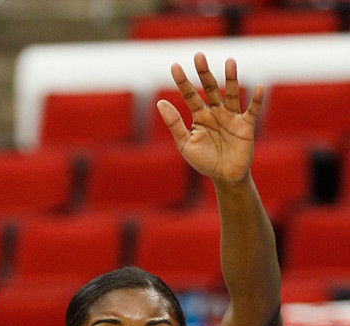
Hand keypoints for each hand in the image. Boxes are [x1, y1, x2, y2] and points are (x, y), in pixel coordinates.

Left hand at [157, 52, 263, 184]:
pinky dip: (256, 100)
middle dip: (204, 73)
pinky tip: (258, 87)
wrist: (224, 177)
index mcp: (200, 116)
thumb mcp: (185, 144)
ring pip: (231, 94)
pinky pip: (251, 110)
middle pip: (210, 88)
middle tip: (199, 56)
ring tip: (230, 62)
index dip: (182, 82)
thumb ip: (174, 124)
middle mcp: (216, 112)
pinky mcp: (246, 125)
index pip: (190, 95)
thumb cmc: (204, 161)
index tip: (174, 66)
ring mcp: (232, 117)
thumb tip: (160, 103)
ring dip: (231, 79)